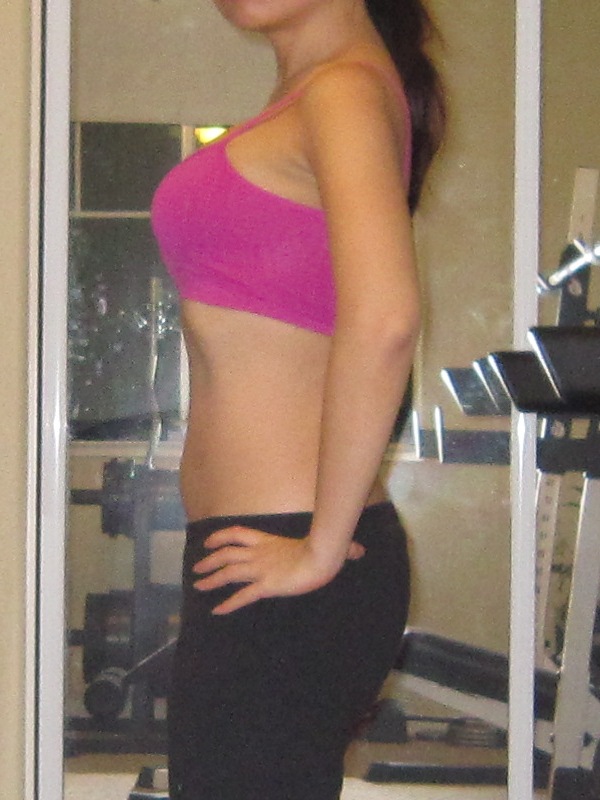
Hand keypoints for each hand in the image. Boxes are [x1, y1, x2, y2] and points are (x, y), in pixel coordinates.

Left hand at [192, 526, 364, 614]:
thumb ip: (340, 547)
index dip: (220, 537)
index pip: (238, 534)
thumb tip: (360, 551)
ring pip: (228, 573)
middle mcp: (260, 554)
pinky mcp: (265, 585)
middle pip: (227, 554)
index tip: (208, 542)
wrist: (323, 558)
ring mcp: (261, 569)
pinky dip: (228, 604)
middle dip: (209, 561)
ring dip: (211, 580)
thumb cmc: (325, 550)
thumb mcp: (328, 545)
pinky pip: (242, 596)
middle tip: (197, 568)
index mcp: (269, 541)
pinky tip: (217, 611)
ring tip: (198, 586)